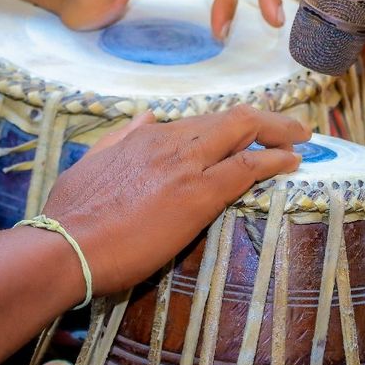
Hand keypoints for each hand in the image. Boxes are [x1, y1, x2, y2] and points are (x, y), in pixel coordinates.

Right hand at [41, 107, 309, 296]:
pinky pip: (246, 167)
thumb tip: (145, 118)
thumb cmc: (71, 215)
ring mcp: (186, 166)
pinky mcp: (197, 195)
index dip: (232, 126)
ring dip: (278, 132)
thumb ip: (122, 139)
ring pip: (243, 132)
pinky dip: (274, 159)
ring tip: (301, 138)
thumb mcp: (93, 163)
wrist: (63, 246)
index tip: (249, 132)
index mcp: (145, 137)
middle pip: (231, 119)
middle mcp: (169, 142)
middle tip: (293, 129)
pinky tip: (293, 160)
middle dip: (268, 121)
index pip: (201, 123)